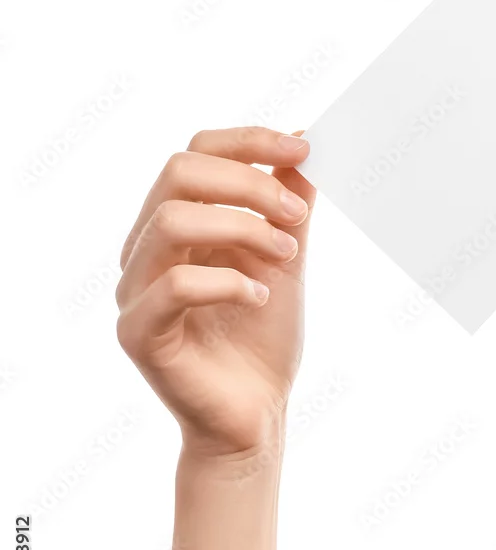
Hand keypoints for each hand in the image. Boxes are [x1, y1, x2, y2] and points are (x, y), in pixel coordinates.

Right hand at [116, 127, 314, 455]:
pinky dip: (230, 283)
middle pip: (178, 172)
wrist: (257, 411)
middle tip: (298, 218)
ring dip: (244, 229)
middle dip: (250, 185)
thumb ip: (287, 202)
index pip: (195, 152)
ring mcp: (136, 290)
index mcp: (177, 221)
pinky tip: (260, 298)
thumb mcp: (286, 256)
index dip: (249, 142)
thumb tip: (300, 138)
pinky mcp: (139, 333)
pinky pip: (174, 286)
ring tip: (286, 257)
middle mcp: (147, 248)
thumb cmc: (263, 335)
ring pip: (173, 220)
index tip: (304, 147)